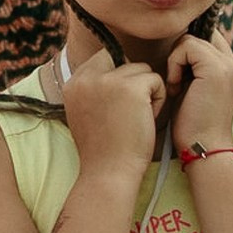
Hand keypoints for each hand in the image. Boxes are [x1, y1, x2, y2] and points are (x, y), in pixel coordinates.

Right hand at [62, 48, 163, 176]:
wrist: (108, 173)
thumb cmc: (103, 151)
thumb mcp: (86, 114)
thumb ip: (93, 90)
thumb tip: (115, 70)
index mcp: (73, 84)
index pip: (102, 59)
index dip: (118, 77)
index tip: (120, 105)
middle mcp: (87, 78)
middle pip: (122, 60)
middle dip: (133, 81)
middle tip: (131, 112)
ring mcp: (108, 80)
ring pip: (142, 69)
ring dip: (147, 92)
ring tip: (139, 118)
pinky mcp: (131, 88)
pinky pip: (156, 80)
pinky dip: (159, 100)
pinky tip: (148, 120)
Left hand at [166, 35, 232, 156]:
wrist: (204, 149)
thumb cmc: (192, 126)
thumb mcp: (193, 89)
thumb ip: (191, 67)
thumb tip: (176, 46)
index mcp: (230, 68)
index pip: (207, 37)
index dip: (187, 50)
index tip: (177, 74)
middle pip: (197, 36)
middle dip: (179, 55)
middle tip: (177, 83)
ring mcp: (227, 64)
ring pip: (189, 39)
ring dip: (175, 62)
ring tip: (177, 87)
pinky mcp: (215, 68)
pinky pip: (186, 46)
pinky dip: (174, 65)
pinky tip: (176, 87)